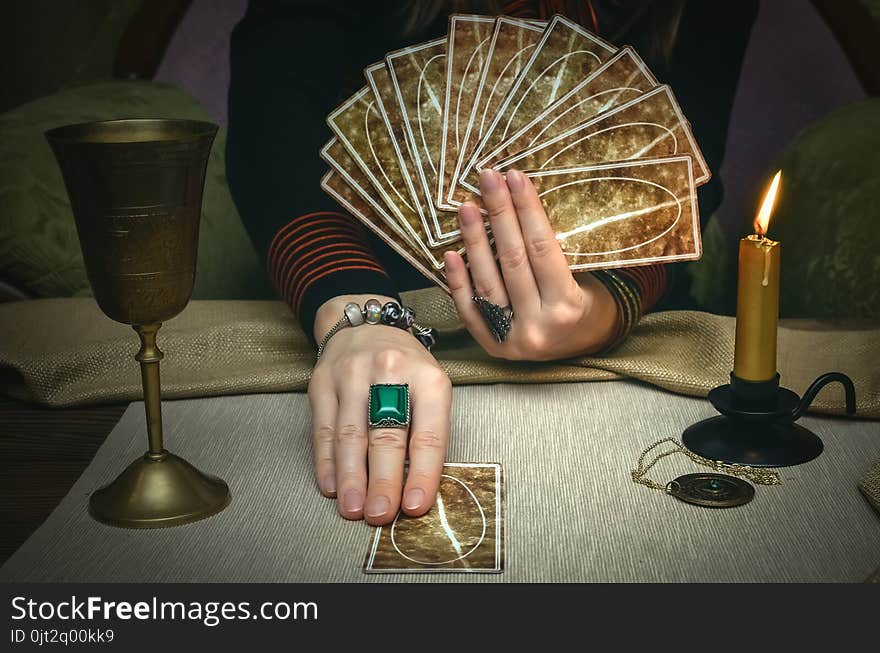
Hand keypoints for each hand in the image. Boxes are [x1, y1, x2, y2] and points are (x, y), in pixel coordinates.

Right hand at [308, 294, 451, 524]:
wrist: (365, 325)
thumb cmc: (406, 367)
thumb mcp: (431, 387)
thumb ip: (426, 431)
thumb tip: (415, 487)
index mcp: (428, 378)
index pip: (428, 434)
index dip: (422, 473)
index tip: (415, 505)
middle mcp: (389, 372)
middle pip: (386, 436)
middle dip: (383, 481)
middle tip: (381, 514)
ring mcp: (351, 376)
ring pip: (351, 436)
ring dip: (352, 478)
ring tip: (354, 509)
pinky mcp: (322, 383)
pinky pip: (323, 429)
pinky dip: (327, 462)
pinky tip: (332, 486)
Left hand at [444, 169, 619, 360]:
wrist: (581, 348)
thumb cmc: (584, 303)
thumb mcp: (582, 278)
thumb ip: (551, 252)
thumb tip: (516, 202)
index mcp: (567, 305)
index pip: (543, 248)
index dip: (527, 210)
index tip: (515, 177)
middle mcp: (538, 325)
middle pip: (513, 260)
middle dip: (499, 214)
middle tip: (487, 179)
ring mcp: (512, 339)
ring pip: (487, 282)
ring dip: (474, 241)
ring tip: (467, 208)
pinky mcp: (492, 346)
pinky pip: (470, 309)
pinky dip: (458, 281)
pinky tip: (449, 254)